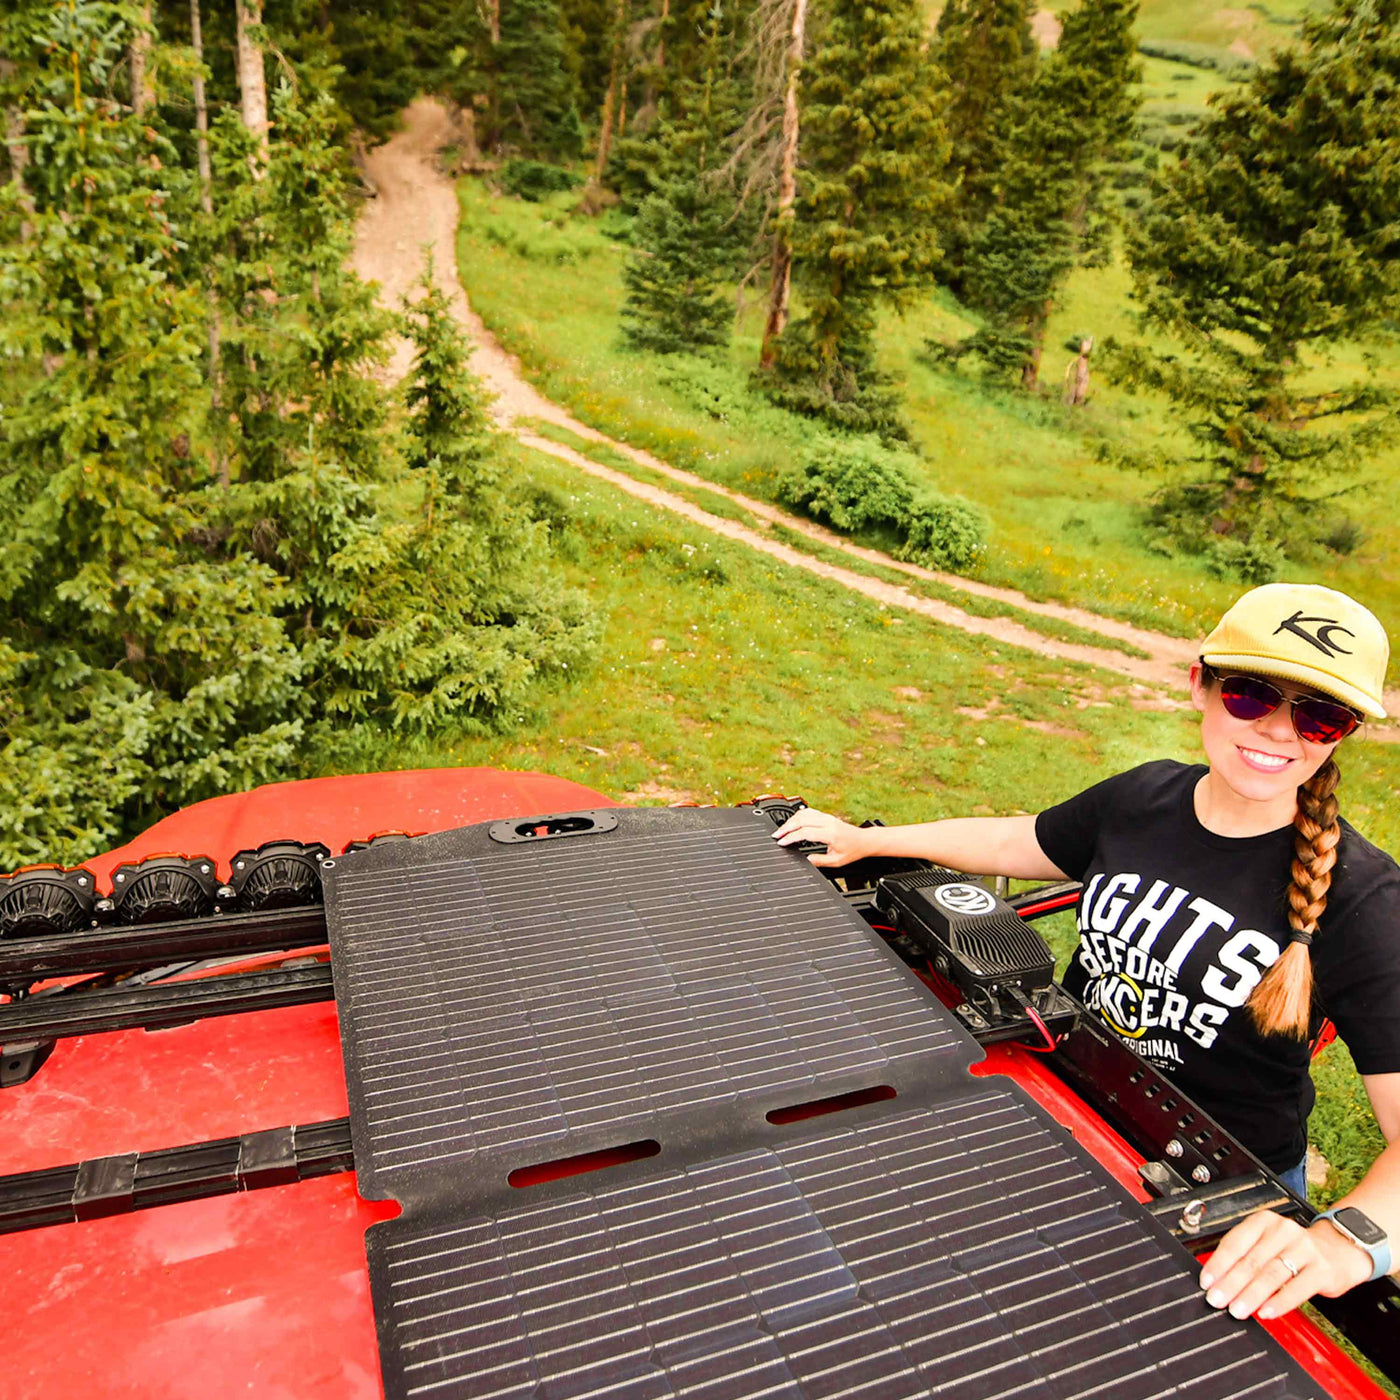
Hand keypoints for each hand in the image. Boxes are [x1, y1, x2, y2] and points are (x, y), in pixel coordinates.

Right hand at [770, 808, 872, 867]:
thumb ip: (820, 861)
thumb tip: (805, 860)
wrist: (864, 840)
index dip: (791, 837)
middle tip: (776, 835)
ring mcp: (827, 817)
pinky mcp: (826, 816)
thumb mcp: (836, 861)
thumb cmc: (853, 851)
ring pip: (804, 813)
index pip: (805, 832)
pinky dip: (797, 816)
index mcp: (830, 833)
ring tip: (781, 830)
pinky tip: (792, 822)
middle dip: (786, 827)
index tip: (781, 842)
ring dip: (790, 821)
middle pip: (801, 820)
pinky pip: (809, 812)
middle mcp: (828, 822)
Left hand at [1200, 1208, 1372, 1319]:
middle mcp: (1283, 1231)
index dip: (1219, 1264)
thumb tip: (1217, 1279)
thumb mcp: (1268, 1242)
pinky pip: (1297, 1288)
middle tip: (1217, 1299)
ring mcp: (1304, 1249)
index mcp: (1263, 1221)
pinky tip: (1266, 1312)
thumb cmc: (1294, 1249)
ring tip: (1237, 1309)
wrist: (1339, 1250)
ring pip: (1271, 1274)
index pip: (1235, 1242)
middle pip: (1251, 1260)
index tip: (1206, 1281)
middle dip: (1231, 1283)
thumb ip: (1246, 1255)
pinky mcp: (1322, 1270)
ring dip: (1251, 1295)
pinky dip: (1279, 1302)